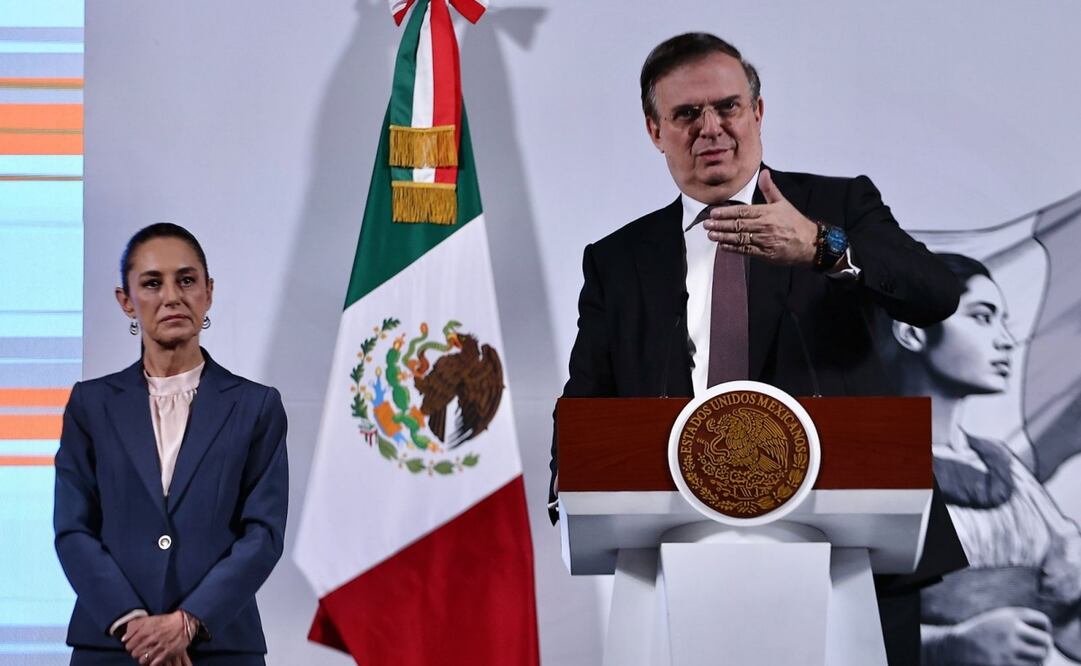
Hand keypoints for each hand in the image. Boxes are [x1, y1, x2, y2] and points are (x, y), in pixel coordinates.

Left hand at [121, 611, 190, 665]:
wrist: (183, 623)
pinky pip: (154, 663)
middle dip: (136, 653)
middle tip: (141, 651)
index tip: (135, 646)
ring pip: (142, 660)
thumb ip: (134, 627)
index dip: (131, 646)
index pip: (129, 645)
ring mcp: (159, 647)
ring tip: (147, 656)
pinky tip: (154, 659)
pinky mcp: (168, 653)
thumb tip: (124, 638)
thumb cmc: (164, 621)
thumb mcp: (148, 620)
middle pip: (135, 654)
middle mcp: (151, 639)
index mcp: (145, 631)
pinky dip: (152, 663)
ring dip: (143, 659)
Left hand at [703, 169, 818, 265]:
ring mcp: (764, 241)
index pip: (743, 211)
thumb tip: (764, 172)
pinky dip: (733, 249)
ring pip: (740, 238)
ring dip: (723, 237)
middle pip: (738, 225)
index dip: (726, 212)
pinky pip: (746, 251)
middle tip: (706, 224)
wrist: (810, 243)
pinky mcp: (765, 253)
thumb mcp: (783, 202)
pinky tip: (723, 246)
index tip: (713, 213)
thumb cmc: (795, 222)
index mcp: (767, 212)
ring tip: (711, 235)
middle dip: (720, 225)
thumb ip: (769, 188)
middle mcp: (764, 226)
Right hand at [945, 607, 1052, 664]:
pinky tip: (1018, 663)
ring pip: (1040, 658)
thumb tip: (1046, 637)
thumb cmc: (979, 634)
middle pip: (1045, 641)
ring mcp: (1010, 649)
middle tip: (1037, 651)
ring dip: (1037, 660)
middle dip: (1043, 647)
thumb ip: (1018, 622)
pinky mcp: (1008, 665)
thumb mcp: (997, 619)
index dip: (1045, 629)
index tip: (1038, 636)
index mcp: (1010, 616)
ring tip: (1027, 659)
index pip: (1042, 621)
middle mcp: (1012, 630)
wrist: (956, 648)